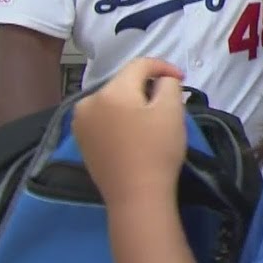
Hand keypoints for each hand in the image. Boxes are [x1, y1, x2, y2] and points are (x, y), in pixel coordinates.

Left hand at [72, 58, 187, 205]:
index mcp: (112, 91)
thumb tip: (162, 80)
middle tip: (169, 102)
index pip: (139, 65)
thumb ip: (169, 85)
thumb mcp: (172, 111)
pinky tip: (132, 132)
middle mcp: (89, 101)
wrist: (135, 196)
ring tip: (150, 118)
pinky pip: (103, 117)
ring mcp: (81, 122)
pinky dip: (119, 118)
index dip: (163, 67)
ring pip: (112, 100)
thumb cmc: (157, 151)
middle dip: (146, 87)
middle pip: (123, 82)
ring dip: (131, 102)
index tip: (181, 79)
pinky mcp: (81, 140)